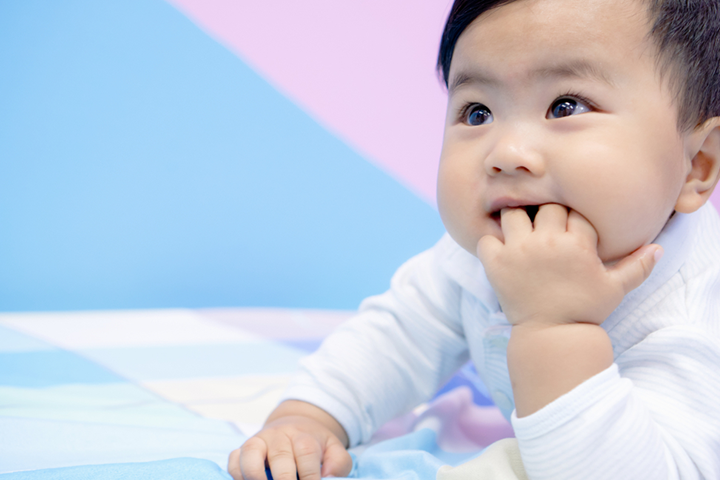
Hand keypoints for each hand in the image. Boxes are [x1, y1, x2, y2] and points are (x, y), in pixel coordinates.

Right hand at [228, 407, 351, 479]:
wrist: (295, 424)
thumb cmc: (314, 444)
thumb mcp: (334, 449)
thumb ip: (338, 463)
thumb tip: (329, 476)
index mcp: (303, 436)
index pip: (307, 454)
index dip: (310, 477)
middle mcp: (279, 436)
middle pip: (280, 457)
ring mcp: (259, 441)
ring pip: (251, 454)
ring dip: (255, 476)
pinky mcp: (242, 449)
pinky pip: (233, 460)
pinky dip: (237, 474)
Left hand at [477, 204, 662, 326]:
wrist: (551, 337)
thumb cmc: (585, 310)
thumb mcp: (615, 289)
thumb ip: (637, 267)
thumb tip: (657, 248)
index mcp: (576, 244)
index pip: (575, 210)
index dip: (573, 216)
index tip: (570, 228)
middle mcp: (546, 242)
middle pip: (544, 205)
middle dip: (546, 213)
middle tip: (546, 227)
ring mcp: (518, 251)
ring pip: (512, 213)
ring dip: (516, 219)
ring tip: (522, 231)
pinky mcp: (495, 264)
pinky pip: (486, 238)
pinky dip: (491, 241)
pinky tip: (501, 249)